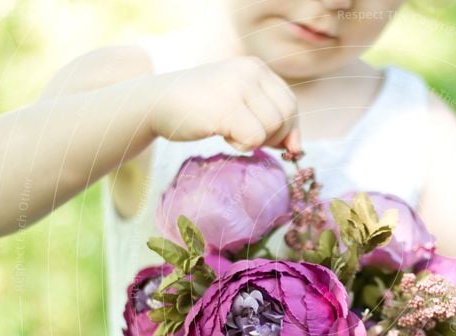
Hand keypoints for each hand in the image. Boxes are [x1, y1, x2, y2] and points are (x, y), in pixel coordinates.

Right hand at [147, 56, 300, 151]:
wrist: (157, 102)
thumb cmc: (199, 107)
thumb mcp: (238, 102)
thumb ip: (267, 117)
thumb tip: (298, 148)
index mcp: (256, 67)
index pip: (290, 102)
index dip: (289, 128)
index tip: (276, 143)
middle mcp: (250, 72)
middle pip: (287, 115)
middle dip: (275, 136)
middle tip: (250, 140)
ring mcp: (239, 88)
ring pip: (272, 128)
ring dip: (255, 141)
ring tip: (231, 133)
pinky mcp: (227, 108)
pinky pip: (254, 138)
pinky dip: (242, 145)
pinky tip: (223, 136)